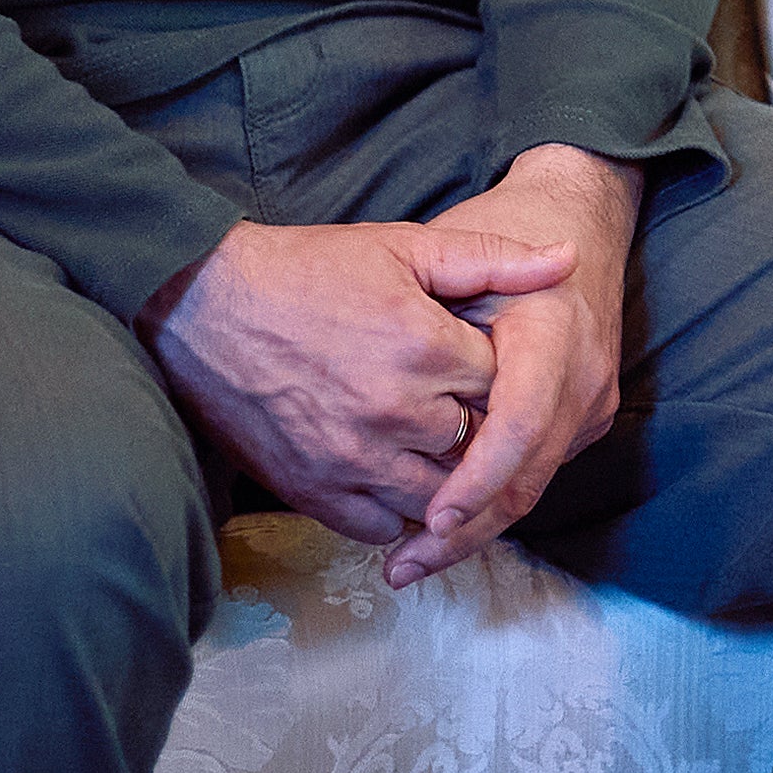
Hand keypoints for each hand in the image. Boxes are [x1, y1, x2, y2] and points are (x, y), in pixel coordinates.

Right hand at [141, 216, 572, 545]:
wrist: (204, 306)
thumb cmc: (309, 269)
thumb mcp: (406, 246)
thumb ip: (493, 258)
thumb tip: (567, 260)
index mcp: (425, 349)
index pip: (505, 384)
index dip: (499, 371)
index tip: (481, 358)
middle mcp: (394, 412)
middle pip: (477, 443)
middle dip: (477, 425)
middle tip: (459, 403)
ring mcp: (352, 459)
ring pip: (437, 495)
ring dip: (445, 476)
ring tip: (432, 442)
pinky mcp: (312, 491)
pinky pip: (379, 526)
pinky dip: (395, 509)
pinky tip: (395, 474)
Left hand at [379, 145, 642, 587]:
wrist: (579, 212)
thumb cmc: (505, 228)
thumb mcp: (460, 247)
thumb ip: (434, 315)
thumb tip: (410, 379)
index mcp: (553, 332)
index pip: (519, 426)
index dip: (476, 480)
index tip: (429, 521)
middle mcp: (585, 373)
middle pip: (529, 475)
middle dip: (467, 530)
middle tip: (403, 567)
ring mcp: (593, 398)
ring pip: (536, 484)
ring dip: (477, 527)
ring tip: (413, 559)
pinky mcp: (589, 413)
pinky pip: (541, 469)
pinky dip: (496, 499)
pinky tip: (448, 521)